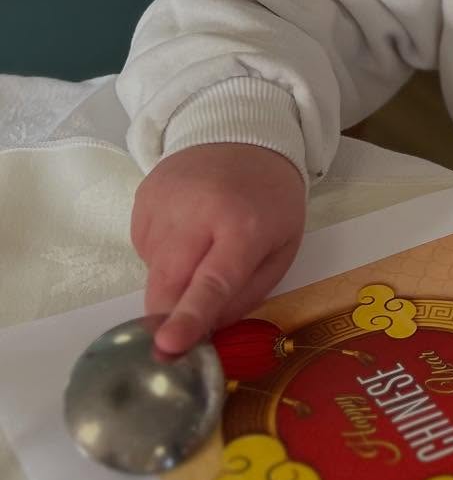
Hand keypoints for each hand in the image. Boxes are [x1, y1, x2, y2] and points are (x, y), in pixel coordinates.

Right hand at [130, 144, 306, 357]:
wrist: (243, 134)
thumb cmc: (271, 200)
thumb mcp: (282, 249)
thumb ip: (247, 294)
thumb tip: (207, 332)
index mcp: (245, 227)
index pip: (213, 281)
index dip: (190, 316)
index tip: (168, 345)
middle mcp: (197, 212)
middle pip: (168, 282)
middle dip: (167, 315)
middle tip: (180, 327)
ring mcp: (163, 202)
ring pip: (153, 270)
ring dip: (172, 279)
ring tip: (202, 248)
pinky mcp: (142, 196)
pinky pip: (143, 248)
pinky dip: (162, 255)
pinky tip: (186, 233)